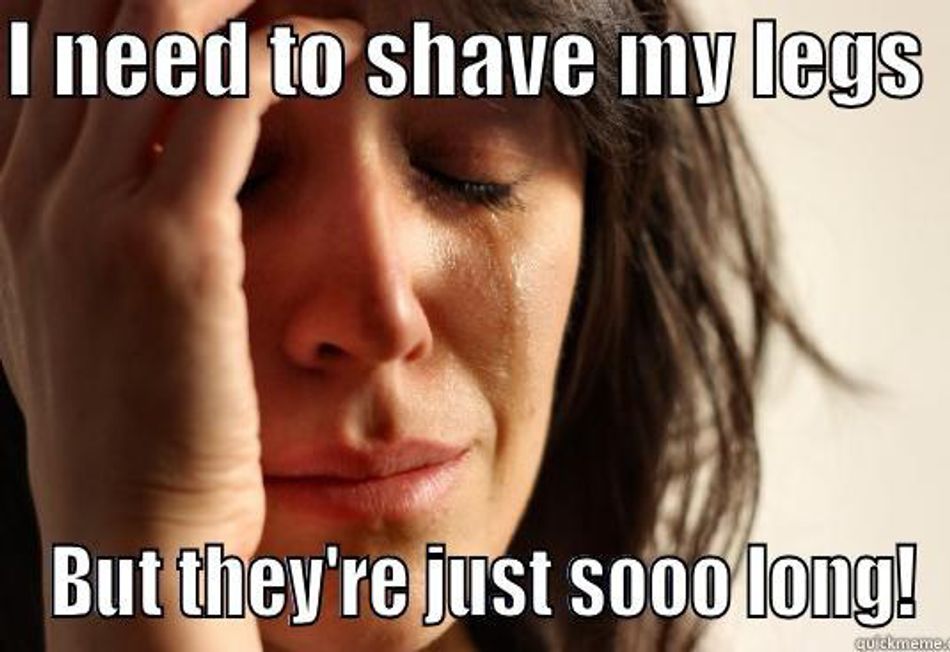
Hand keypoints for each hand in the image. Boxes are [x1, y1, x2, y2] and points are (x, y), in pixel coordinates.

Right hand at [0, 1, 361, 647]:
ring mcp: (91, 213)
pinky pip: (231, 92)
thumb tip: (144, 157)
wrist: (133, 532)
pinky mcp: (171, 247)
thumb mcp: (78, 312)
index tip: (217, 3)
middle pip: (95, 5)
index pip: (48, 29)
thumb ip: (88, 223)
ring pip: (158, 22)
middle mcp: (34, 187)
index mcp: (12, 195)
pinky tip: (339, 48)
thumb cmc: (130, 425)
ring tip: (316, 6)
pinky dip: (289, 50)